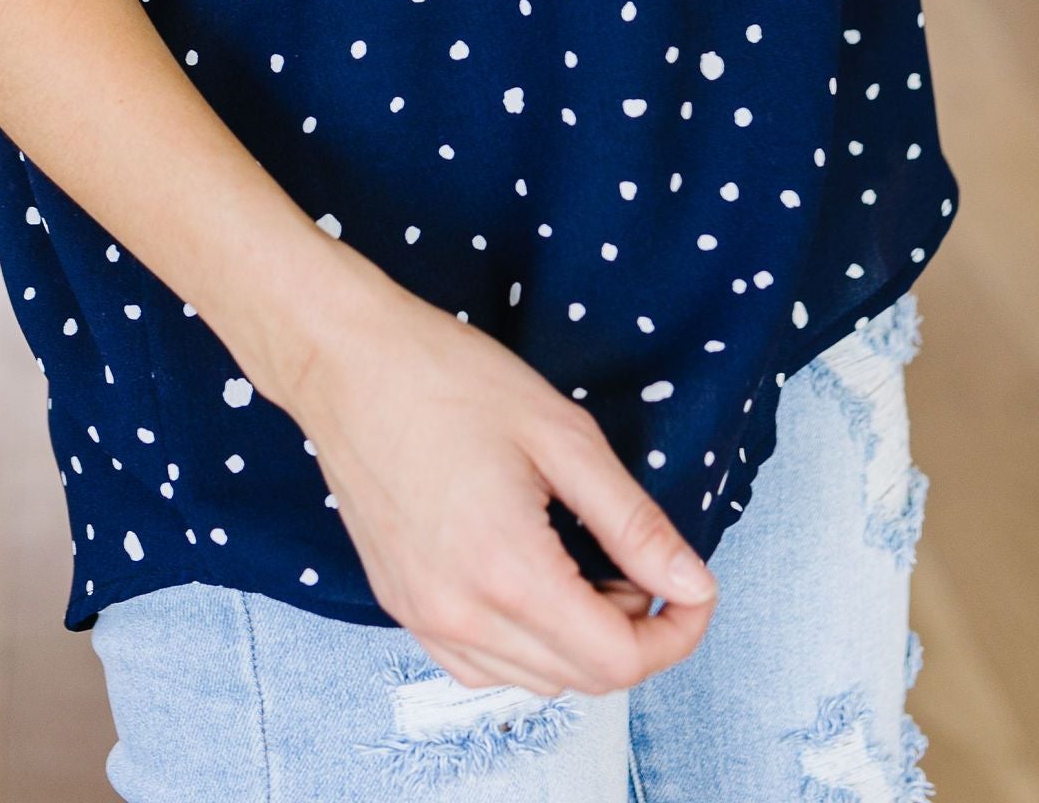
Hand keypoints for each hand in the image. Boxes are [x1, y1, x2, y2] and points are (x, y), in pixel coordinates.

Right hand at [282, 263, 716, 698]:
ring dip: (580, 641)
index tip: (693, 589)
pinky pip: (482, 665)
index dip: (676, 634)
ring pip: (534, 679)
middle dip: (635, 633)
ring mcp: (423, 617)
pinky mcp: (401, 605)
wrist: (345, 360)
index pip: (618, 660)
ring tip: (586, 564)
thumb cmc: (448, 378)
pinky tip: (534, 583)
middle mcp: (460, 615)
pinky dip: (526, 645)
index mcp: (507, 572)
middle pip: (582, 678)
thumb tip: (692, 582)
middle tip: (641, 562)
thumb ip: (633, 521)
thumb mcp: (561, 434)